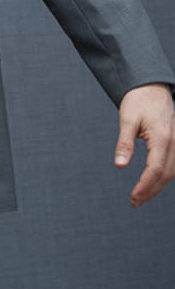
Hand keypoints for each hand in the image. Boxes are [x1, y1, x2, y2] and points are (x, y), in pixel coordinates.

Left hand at [115, 83, 174, 205]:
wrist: (151, 86)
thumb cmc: (138, 101)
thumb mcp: (127, 120)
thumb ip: (124, 144)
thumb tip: (119, 165)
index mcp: (162, 138)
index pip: (155, 170)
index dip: (144, 187)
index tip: (133, 198)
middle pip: (165, 175)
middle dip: (150, 191)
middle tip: (134, 202)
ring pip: (172, 172)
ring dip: (157, 186)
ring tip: (141, 196)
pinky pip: (173, 165)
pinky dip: (163, 176)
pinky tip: (152, 182)